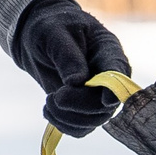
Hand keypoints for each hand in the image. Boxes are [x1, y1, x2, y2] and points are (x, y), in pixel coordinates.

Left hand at [10, 0, 131, 136]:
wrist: (36, 37)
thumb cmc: (49, 26)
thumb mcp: (53, 32)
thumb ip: (67, 55)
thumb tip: (77, 81)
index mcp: (108, 50)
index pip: (119, 72)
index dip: (115, 90)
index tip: (104, 100)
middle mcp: (108, 75)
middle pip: (106, 103)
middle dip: (79, 105)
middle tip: (53, 97)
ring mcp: (97, 94)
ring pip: (94, 120)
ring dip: (68, 118)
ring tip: (48, 102)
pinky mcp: (83, 108)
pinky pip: (81, 128)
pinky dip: (63, 125)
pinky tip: (49, 110)